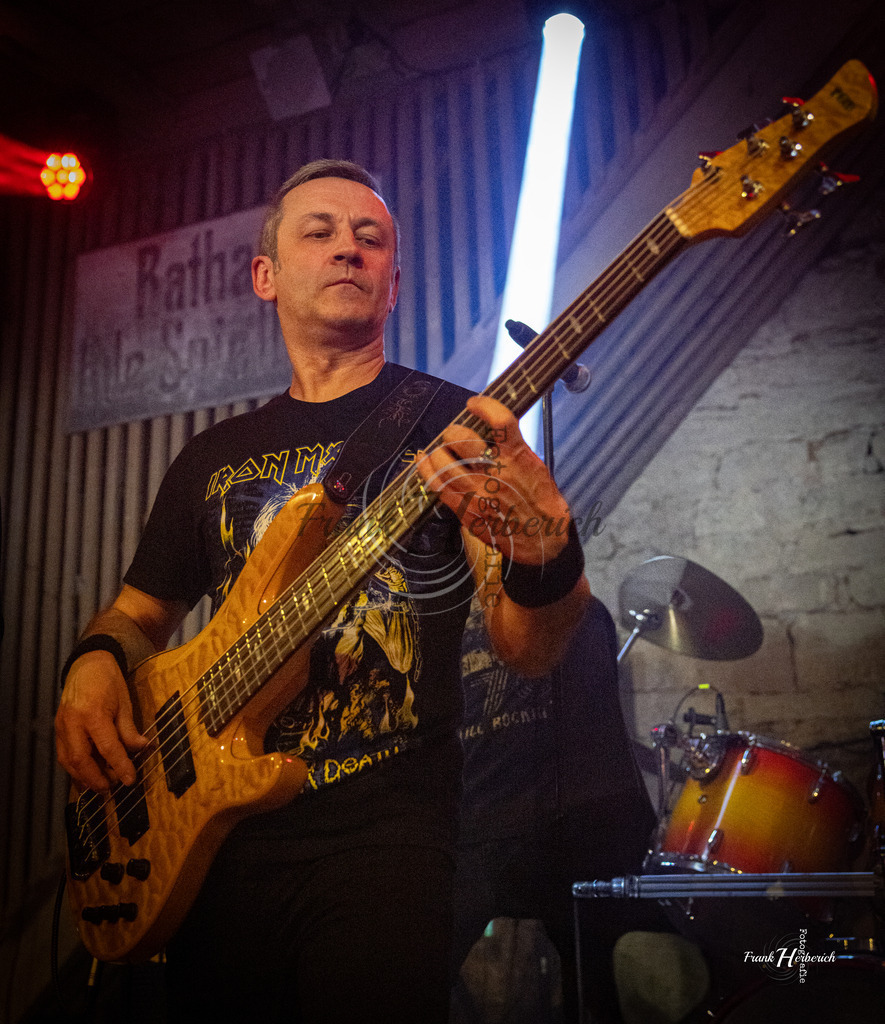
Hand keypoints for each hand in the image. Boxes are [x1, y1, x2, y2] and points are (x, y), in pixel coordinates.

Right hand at [55, 650, 148, 791]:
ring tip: (100, 786)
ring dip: (83, 777)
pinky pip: (63, 754)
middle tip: (111, 789)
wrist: (87, 664)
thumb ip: (130, 729)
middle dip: (96, 778)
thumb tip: (143, 749)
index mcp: (92, 713)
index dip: (120, 766)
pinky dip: (74, 768)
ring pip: (67, 761)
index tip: (130, 780)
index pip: (107, 748)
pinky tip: (87, 775)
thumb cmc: (109, 681)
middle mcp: (72, 722)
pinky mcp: (57, 728)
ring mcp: (61, 726)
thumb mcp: (125, 702)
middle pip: (80, 760)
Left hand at [415, 394, 571, 563]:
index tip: (475, 403)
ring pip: (442, 461)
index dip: (484, 405)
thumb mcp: (537, 467)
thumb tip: (493, 429)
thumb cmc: (541, 503)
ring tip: (440, 450)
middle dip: (454, 431)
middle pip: (461, 439)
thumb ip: (514, 448)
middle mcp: (496, 473)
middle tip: (455, 435)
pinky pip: (437, 485)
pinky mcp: (465, 510)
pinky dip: (426, 470)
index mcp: (518, 458)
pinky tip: (425, 463)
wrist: (542, 541)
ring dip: (438, 451)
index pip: (500, 420)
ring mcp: (478, 493)